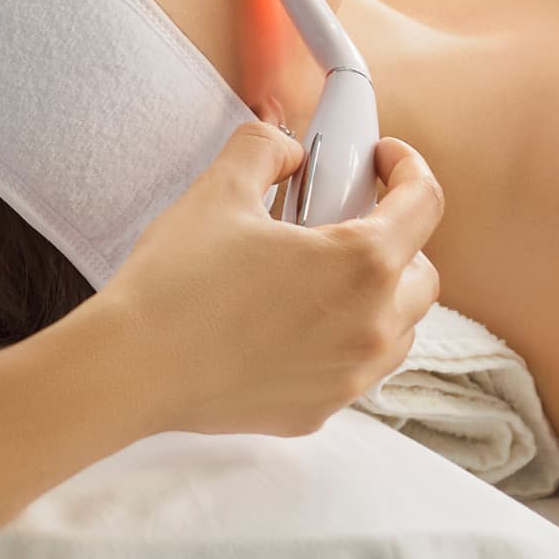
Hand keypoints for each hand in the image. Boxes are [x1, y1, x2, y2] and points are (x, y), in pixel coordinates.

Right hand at [91, 123, 444, 439]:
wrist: (134, 366)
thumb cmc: (177, 280)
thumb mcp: (219, 189)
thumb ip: (264, 149)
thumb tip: (286, 149)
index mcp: (359, 263)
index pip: (424, 204)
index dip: (409, 169)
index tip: (383, 159)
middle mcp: (371, 326)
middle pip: (423, 274)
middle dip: (397, 239)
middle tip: (344, 219)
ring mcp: (349, 377)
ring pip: (398, 329)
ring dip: (378, 295)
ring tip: (317, 274)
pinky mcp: (320, 410)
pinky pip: (356, 368)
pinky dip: (342, 339)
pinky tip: (289, 321)